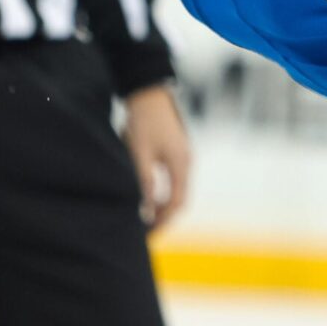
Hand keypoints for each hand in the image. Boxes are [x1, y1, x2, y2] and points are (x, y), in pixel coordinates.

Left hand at [123, 84, 190, 232]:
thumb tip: (145, 211)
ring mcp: (184, 156)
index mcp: (180, 164)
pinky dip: (164, 193)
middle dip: (165, 217)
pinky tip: (149, 197)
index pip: (176, 203)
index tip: (147, 234)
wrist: (149, 93)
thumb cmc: (143, 122)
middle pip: (181, 199)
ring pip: (178, 189)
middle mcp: (186, 162)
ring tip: (146, 218)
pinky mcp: (177, 151)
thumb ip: (144, 183)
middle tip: (147, 232)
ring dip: (164, 205)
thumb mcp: (139, 155)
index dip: (162, 221)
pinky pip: (175, 179)